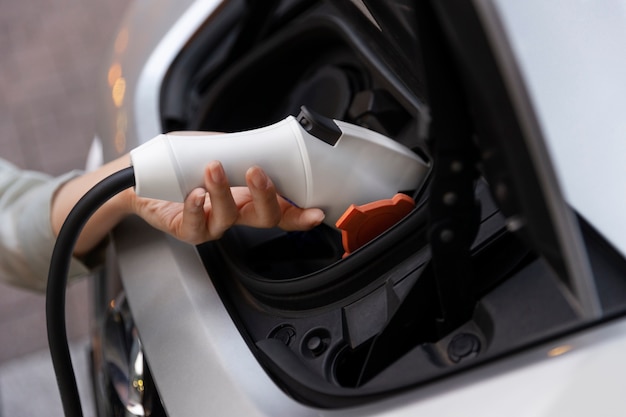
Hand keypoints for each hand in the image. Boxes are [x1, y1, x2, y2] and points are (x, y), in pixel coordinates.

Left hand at [52, 155, 323, 255]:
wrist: (142, 175)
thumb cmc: (180, 161)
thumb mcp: (215, 148)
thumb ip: (239, 148)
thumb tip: (263, 141)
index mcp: (247, 195)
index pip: (281, 209)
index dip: (300, 215)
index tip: (316, 212)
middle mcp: (234, 213)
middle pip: (264, 217)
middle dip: (266, 196)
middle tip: (258, 172)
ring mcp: (212, 224)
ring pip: (229, 218)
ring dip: (223, 191)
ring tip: (213, 169)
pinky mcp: (188, 230)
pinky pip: (196, 225)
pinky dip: (197, 207)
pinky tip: (194, 193)